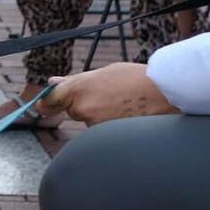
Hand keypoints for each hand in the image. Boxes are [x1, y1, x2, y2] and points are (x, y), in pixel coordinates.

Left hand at [37, 62, 178, 125]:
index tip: (44, 106)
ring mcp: (94, 125)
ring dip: (102, 117)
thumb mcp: (105, 72)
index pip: (49, 100)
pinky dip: (112, 125)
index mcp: (78, 88)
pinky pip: (103, 132)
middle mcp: (82, 108)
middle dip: (87, 106)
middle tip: (111, 97)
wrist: (166, 92)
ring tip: (124, 104)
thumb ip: (76, 81)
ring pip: (90, 122)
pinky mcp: (106, 137)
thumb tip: (52, 83)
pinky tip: (128, 116)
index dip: (47, 104)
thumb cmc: (137, 78)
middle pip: (74, 111)